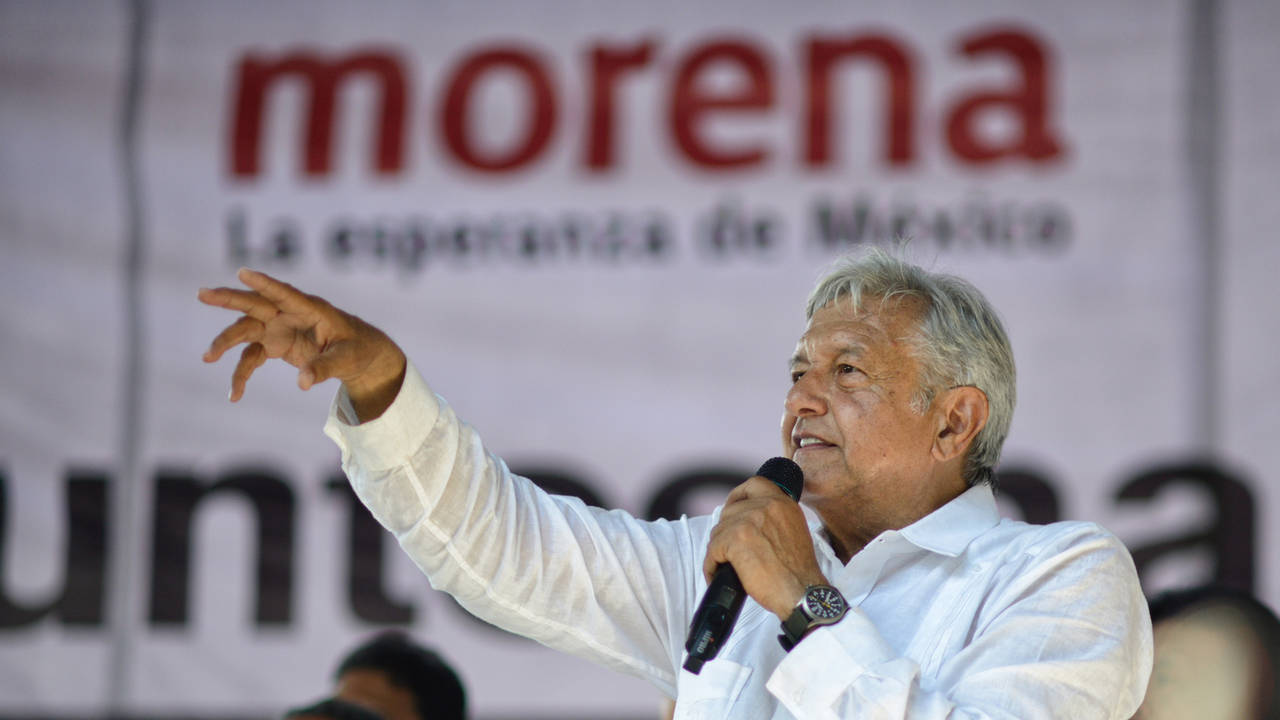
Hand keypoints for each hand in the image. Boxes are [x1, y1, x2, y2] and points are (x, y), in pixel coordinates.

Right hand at [198, 268, 406, 420]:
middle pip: (254, 304)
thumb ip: (324, 368)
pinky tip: (235, 395)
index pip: (285, 294)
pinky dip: (241, 375)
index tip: (243, 272)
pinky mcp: (274, 344)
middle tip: (202, 294)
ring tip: (208, 358)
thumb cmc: (356, 349)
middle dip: (228, 299)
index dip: (265, 284)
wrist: (358, 356)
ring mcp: (278, 328)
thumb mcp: (346, 360)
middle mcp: (289, 314)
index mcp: (310, 309)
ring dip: (225, 343)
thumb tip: (303, 383)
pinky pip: (250, 358)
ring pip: (245, 330)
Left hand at [703, 476, 829, 619]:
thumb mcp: (794, 532)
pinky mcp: (736, 539)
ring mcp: (749, 520)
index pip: (754, 484)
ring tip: (726, 566)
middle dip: (726, 532)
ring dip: (719, 550)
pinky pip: (712, 550)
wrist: (801, 593)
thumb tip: (749, 521)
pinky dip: (711, 565)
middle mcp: (767, 506)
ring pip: (719, 531)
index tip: (732, 507)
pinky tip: (718, 575)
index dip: (738, 496)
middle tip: (730, 551)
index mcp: (783, 503)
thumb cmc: (798, 573)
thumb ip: (774, 519)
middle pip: (730, 511)